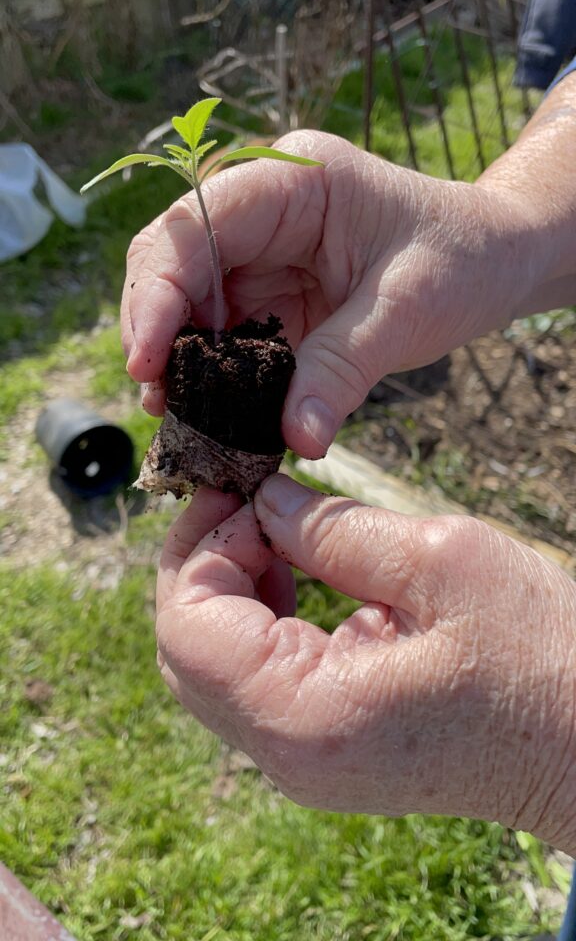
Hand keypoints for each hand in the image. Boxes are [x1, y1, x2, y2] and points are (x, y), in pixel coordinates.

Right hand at [122, 131, 544, 458]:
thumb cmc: (463, 260)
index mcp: (295, 181)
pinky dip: (212, 371)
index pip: (197, 224)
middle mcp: (265, 208)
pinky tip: (208, 410)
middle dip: (157, 329)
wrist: (497, 258)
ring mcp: (264, 251)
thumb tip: (295, 439)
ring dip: (177, 358)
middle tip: (155, 401)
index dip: (160, 291)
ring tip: (175, 416)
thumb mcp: (407, 312)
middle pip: (175, 261)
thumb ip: (343, 370)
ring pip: (190, 301)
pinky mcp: (271, 291)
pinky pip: (223, 330)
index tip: (147, 361)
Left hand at [157, 475, 575, 855]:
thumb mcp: (441, 564)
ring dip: (229, 590)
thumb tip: (265, 501)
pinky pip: (252, 685)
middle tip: (250, 502)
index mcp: (306, 715)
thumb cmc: (541, 658)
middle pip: (185, 652)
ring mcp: (302, 763)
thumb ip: (335, 529)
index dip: (200, 545)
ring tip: (277, 534)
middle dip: (204, 563)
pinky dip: (257, 622)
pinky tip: (297, 577)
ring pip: (211, 669)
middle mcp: (287, 756)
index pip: (188, 627)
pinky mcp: (323, 752)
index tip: (240, 488)